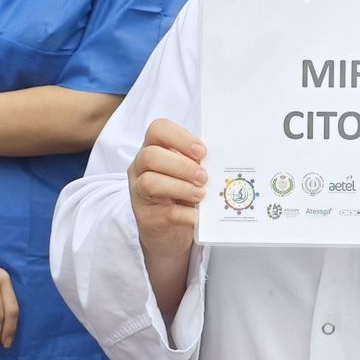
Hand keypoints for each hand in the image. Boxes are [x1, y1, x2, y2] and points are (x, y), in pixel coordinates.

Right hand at [128, 119, 206, 256]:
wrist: (169, 230)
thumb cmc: (182, 193)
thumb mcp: (189, 173)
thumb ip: (198, 163)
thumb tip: (221, 162)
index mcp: (154, 148)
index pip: (158, 129)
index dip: (180, 137)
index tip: (202, 152)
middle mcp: (140, 167)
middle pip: (150, 155)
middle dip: (181, 165)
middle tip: (203, 177)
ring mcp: (139, 192)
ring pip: (150, 182)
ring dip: (181, 187)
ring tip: (201, 194)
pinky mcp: (146, 217)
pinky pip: (165, 212)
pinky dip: (187, 214)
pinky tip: (200, 215)